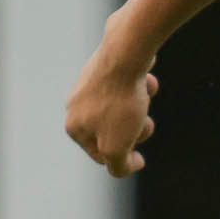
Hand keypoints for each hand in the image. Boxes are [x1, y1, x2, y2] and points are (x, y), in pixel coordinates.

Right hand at [65, 46, 158, 176]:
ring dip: (141, 108)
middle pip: (114, 132)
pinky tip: (146, 78)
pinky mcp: (106, 66)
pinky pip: (130, 86)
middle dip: (135, 131)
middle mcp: (76, 105)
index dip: (125, 156)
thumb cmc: (120, 101)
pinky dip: (141, 86)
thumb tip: (129, 164)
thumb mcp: (116, 146)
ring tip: (145, 96)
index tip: (141, 153)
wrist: (126, 52)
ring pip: (124, 109)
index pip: (102, 156)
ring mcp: (89, 84)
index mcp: (73, 127)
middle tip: (145, 122)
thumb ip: (118, 166)